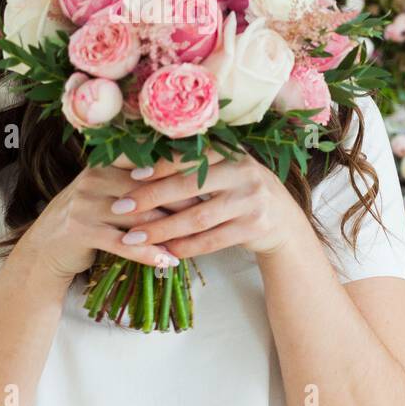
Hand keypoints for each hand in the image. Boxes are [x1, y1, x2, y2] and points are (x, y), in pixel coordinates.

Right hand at [21, 157, 192, 281]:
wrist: (44, 250)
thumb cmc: (85, 220)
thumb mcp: (104, 193)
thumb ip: (133, 183)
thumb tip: (181, 179)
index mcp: (103, 165)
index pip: (146, 162)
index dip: (176, 170)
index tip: (206, 178)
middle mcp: (93, 179)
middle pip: (147, 188)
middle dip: (181, 200)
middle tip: (209, 210)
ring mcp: (85, 204)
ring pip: (138, 217)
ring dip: (170, 231)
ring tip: (195, 240)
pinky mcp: (81, 231)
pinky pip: (124, 243)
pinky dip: (149, 253)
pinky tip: (169, 261)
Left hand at [108, 149, 301, 258]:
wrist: (284, 221)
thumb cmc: (240, 192)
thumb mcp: (224, 172)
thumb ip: (194, 168)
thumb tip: (139, 167)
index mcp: (230, 153)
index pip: (189, 157)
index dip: (158, 166)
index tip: (129, 176)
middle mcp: (243, 172)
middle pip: (189, 186)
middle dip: (151, 198)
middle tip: (120, 208)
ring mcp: (251, 200)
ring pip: (198, 217)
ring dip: (162, 229)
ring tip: (134, 238)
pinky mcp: (255, 227)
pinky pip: (212, 240)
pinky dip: (186, 247)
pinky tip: (164, 252)